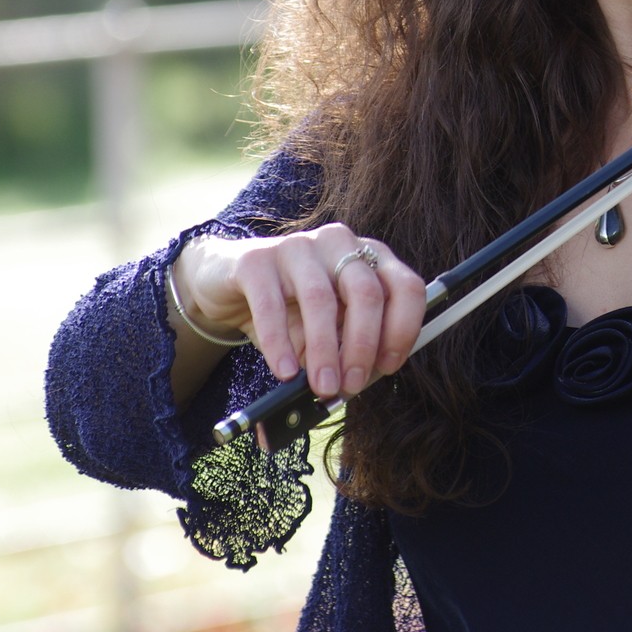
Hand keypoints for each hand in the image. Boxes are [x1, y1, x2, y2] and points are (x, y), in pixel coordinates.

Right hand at [173, 223, 426, 398]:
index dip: (403, 329)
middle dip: (363, 346)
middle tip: (351, 386)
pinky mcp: (256, 260)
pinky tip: (285, 371)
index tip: (389, 366)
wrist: (227, 285)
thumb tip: (354, 387)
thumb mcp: (327, 330)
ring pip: (321, 299)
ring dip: (324, 351)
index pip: (405, 287)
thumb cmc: (289, 309)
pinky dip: (280, 344)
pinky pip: (271, 305)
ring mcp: (298, 246)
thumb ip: (346, 350)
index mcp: (369, 257)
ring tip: (322, 387)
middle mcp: (339, 244)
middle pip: (366, 293)